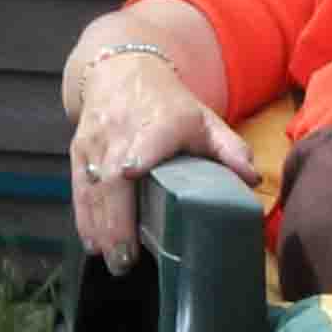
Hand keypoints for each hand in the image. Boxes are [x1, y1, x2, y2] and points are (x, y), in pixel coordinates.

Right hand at [67, 45, 251, 268]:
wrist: (122, 71)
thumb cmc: (171, 106)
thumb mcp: (206, 121)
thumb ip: (231, 149)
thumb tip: (253, 179)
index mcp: (159, 123)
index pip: (146, 140)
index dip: (137, 156)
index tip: (129, 174)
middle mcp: (122, 131)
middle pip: (112, 176)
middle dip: (116, 219)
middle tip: (126, 259)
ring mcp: (96, 142)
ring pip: (92, 185)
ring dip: (99, 225)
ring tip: (112, 261)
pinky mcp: (79, 150)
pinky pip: (78, 186)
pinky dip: (84, 216)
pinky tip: (92, 243)